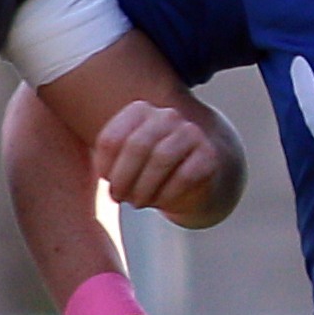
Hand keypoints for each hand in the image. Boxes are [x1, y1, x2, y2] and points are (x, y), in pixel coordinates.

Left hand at [90, 99, 222, 222]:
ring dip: (144, 188)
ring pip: (161, 158)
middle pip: (137, 146)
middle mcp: (167, 116)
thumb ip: (110, 159)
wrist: (197, 181)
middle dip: (124, 178)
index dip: (105, 167)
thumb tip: (105, 174)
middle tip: (120, 198)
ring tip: (138, 203)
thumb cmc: (152, 172)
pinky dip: (167, 195)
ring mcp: (191, 134)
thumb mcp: (126, 161)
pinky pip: (184, 176)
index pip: (112, 138)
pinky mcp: (209, 156)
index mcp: (141, 111)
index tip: (107, 184)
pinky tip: (162, 203)